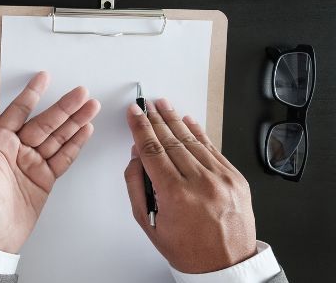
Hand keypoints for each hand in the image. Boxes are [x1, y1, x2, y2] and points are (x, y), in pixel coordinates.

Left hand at [0, 72, 99, 252]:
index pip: (18, 111)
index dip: (32, 93)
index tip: (43, 77)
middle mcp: (16, 150)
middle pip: (45, 122)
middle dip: (64, 107)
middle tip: (81, 93)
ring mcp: (32, 164)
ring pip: (57, 137)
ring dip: (74, 122)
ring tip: (90, 107)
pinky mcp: (44, 179)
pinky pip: (63, 157)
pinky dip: (75, 144)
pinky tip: (85, 131)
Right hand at [124, 98, 256, 273]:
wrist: (225, 264)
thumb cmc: (187, 249)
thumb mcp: (148, 222)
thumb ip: (136, 186)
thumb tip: (136, 157)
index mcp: (175, 195)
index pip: (152, 149)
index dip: (140, 127)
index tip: (134, 113)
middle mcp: (201, 183)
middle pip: (171, 140)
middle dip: (155, 120)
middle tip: (146, 105)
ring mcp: (221, 179)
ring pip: (193, 141)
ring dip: (175, 120)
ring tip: (163, 105)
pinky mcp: (235, 179)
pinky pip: (213, 149)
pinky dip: (199, 133)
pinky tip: (188, 121)